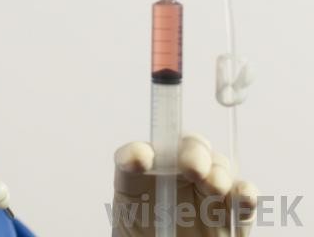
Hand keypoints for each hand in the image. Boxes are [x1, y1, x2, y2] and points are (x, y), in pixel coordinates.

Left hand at [111, 134, 257, 235]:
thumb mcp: (127, 224)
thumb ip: (129, 203)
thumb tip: (136, 174)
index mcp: (141, 176)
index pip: (137, 155)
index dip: (137, 154)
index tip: (140, 160)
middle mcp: (174, 176)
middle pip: (186, 149)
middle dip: (192, 152)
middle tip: (192, 167)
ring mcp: (205, 191)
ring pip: (217, 167)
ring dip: (218, 171)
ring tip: (212, 185)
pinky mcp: (231, 214)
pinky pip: (242, 197)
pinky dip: (245, 193)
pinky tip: (242, 195)